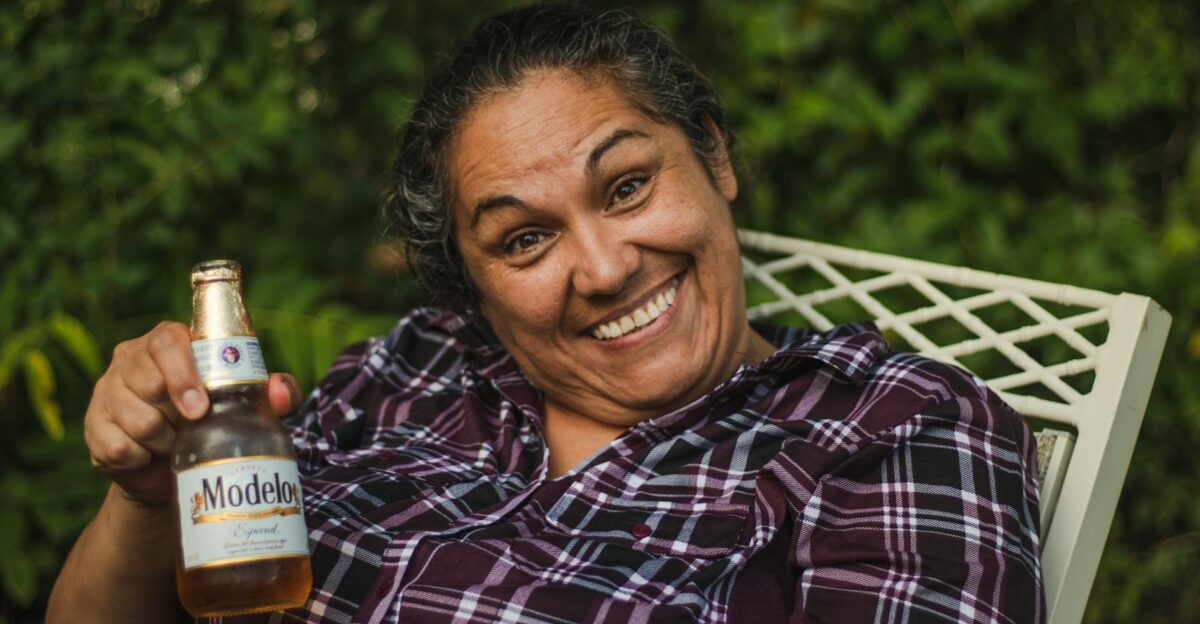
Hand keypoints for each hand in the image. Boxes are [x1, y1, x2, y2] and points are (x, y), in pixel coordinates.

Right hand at [84, 321, 301, 506]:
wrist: (175, 469)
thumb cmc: (216, 420)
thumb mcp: (250, 404)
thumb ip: (275, 391)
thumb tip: (280, 393)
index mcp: (167, 341)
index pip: (166, 342)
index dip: (183, 374)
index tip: (201, 408)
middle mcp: (130, 359)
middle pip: (150, 383)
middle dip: (178, 416)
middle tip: (194, 427)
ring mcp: (106, 391)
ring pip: (137, 420)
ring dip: (165, 441)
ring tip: (176, 442)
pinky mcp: (93, 426)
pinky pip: (118, 447)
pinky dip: (143, 459)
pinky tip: (151, 455)